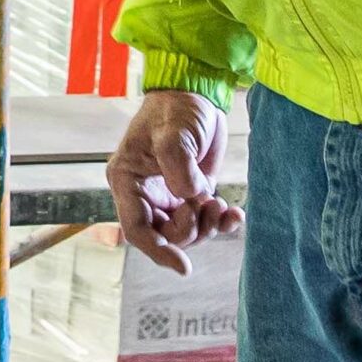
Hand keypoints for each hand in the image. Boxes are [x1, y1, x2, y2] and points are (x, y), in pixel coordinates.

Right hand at [105, 91, 243, 275]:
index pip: (136, 228)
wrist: (197, 95)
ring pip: (185, 233)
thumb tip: (190, 198)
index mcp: (127, 179)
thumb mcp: (174, 135)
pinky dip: (222, 223)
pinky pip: (204, 222)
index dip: (157, 251)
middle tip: (207, 205)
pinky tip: (235, 214)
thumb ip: (178, 169)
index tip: (183, 267)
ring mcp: (166, 195)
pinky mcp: (189, 193)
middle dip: (190, 230)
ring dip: (207, 226)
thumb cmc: (176, 110)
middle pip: (163, 235)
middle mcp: (143, 192)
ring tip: (220, 203)